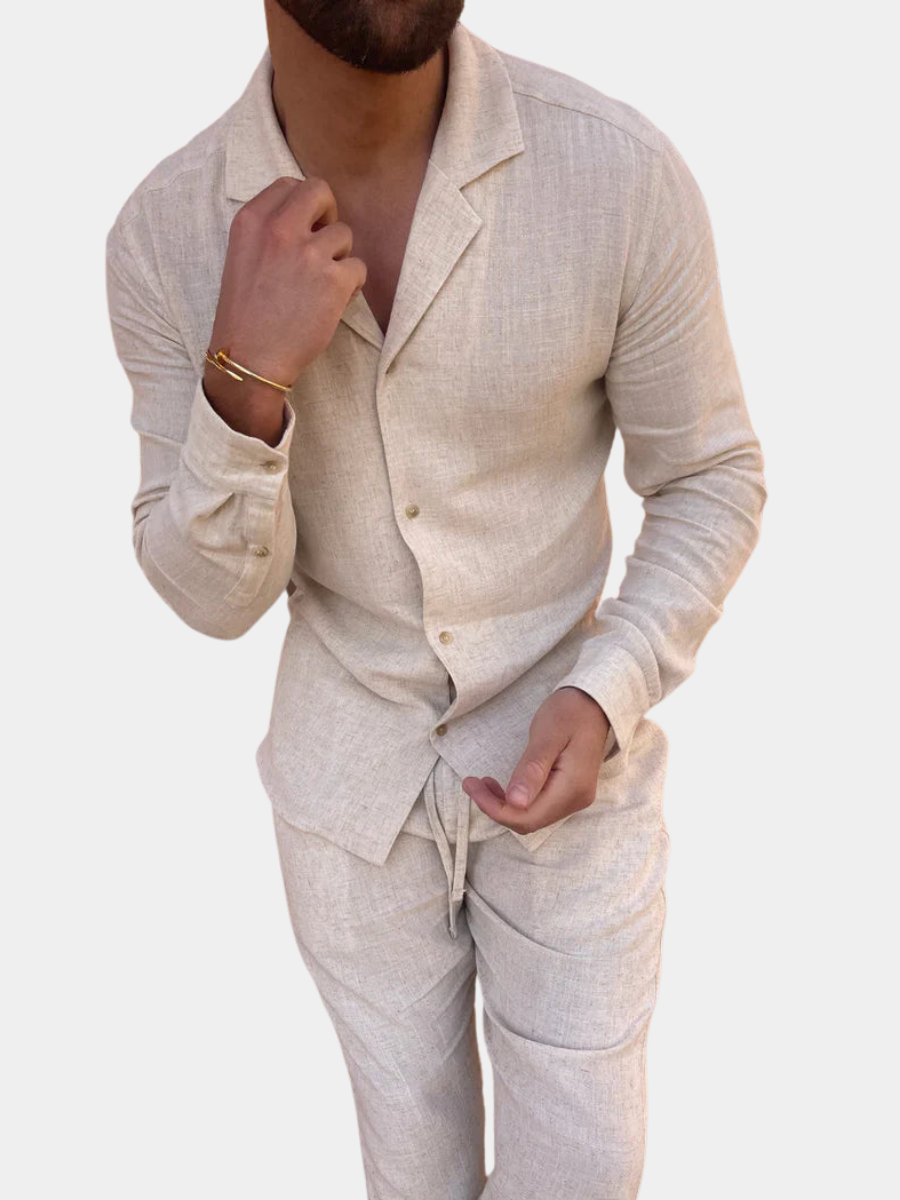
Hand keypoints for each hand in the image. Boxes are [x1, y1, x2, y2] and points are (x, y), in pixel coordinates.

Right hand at [205, 174, 367, 419]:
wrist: (250, 358)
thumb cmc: (246, 314)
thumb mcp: (243, 257)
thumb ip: (269, 232)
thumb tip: (307, 217)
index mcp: (251, 220)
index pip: (288, 185)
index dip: (303, 206)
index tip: (304, 228)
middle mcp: (279, 229)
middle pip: (320, 191)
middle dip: (328, 213)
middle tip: (324, 243)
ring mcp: (308, 253)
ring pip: (344, 234)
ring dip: (339, 258)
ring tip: (320, 286)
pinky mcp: (333, 280)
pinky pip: (359, 267)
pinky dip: (352, 285)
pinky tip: (333, 302)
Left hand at [461, 687, 610, 834]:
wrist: (594, 703)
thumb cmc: (570, 712)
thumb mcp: (547, 735)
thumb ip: (532, 769)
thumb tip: (515, 802)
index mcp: (572, 787)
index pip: (527, 816)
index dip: (495, 808)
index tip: (471, 786)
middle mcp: (575, 800)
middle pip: (528, 821)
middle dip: (495, 807)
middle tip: (472, 783)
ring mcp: (574, 798)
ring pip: (532, 816)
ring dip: (504, 805)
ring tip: (482, 783)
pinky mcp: (569, 792)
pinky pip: (538, 807)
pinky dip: (516, 801)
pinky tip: (502, 786)